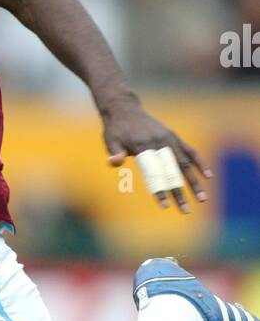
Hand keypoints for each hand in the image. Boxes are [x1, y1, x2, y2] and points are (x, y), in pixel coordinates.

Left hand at [103, 98, 211, 212]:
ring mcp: (169, 139)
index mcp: (143, 146)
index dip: (159, 190)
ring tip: (202, 199)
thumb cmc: (115, 130)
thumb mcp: (110, 141)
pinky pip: (190, 151)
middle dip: (179, 192)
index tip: (165, 206)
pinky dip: (200, 163)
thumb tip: (114, 163)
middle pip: (172, 172)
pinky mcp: (174, 137)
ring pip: (184, 164)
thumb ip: (114, 153)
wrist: (124, 109)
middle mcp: (159, 143)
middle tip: (186, 211)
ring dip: (194, 182)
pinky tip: (209, 176)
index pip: (153, 173)